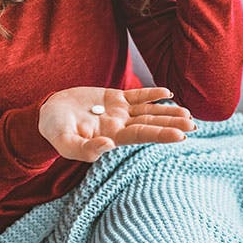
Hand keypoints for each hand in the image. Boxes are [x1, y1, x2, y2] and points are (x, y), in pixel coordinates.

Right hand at [38, 86, 195, 161]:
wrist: (47, 113)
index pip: (142, 135)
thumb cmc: (54, 131)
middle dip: (172, 123)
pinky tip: (167, 92)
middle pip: (151, 123)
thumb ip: (84, 149)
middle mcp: (120, 125)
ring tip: (188, 113)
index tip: (182, 135)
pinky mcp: (113, 97)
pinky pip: (137, 96)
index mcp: (112, 136)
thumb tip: (108, 146)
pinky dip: (152, 93)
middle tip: (195, 125)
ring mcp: (118, 111)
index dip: (162, 134)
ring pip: (149, 110)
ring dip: (168, 110)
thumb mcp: (64, 143)